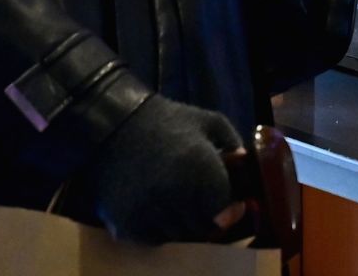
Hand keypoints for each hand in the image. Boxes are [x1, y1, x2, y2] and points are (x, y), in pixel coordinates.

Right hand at [71, 94, 244, 244]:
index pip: (223, 210)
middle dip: (208, 217)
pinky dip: (161, 229)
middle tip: (206, 206)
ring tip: (182, 205)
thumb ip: (232, 141)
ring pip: (178, 235)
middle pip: (202, 226)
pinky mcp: (126, 223)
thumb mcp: (207, 120)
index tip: (232, 205)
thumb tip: (244, 162)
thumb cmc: (165, 119)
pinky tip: (161, 210)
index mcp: (200, 170)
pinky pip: (153, 238)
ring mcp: (149, 212)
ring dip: (184, 224)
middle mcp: (175, 196)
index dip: (230, 210)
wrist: (113, 123)